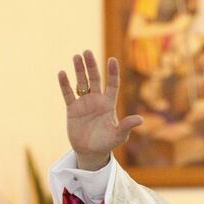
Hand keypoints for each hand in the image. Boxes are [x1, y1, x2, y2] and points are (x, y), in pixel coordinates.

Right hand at [57, 50, 143, 169]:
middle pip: (94, 79)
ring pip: (81, 83)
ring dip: (79, 70)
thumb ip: (127, 126)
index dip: (112, 72)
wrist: (91, 152)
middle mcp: (97, 100)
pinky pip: (68, 94)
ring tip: (76, 56)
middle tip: (87, 52)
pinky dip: (65, 84)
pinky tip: (62, 73)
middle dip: (91, 66)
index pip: (112, 84)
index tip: (112, 59)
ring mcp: (84, 103)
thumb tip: (140, 120)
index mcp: (109, 104)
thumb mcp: (119, 135)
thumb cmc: (107, 143)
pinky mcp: (72, 109)